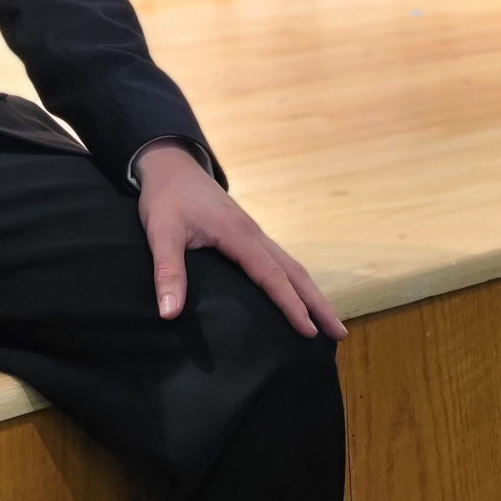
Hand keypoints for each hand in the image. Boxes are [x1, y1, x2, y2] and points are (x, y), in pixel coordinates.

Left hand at [135, 140, 346, 340]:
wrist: (171, 166)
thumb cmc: (165, 199)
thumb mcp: (160, 234)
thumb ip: (167, 272)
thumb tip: (169, 314)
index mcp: (237, 234)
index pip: (271, 275)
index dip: (291, 305)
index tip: (309, 331)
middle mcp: (254, 234)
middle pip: (294, 271)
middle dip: (318, 303)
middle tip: (339, 334)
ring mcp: (254, 232)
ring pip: (292, 265)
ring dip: (312, 293)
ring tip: (329, 321)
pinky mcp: (249, 234)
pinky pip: (280, 260)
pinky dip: (296, 281)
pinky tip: (297, 296)